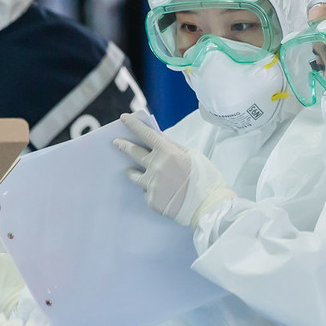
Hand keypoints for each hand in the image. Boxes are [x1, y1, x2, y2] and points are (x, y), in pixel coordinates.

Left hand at [114, 113, 235, 227]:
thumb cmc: (205, 178)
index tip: (123, 118)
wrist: (209, 206)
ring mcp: (152, 184)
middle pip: (134, 153)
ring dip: (132, 171)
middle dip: (124, 146)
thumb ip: (174, 147)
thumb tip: (160, 138)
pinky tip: (161, 192)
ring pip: (134, 175)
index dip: (133, 125)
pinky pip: (146, 191)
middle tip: (117, 143)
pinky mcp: (151, 200)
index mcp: (168, 153)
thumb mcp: (193, 156)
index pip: (146, 134)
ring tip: (130, 171)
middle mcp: (156, 167)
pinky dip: (150, 189)